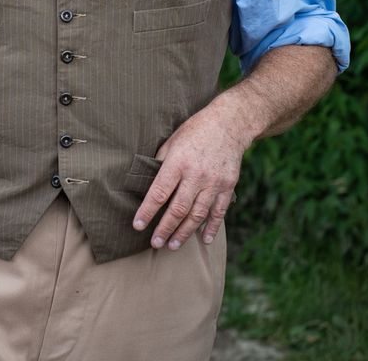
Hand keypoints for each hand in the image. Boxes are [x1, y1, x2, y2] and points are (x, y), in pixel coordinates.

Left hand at [132, 103, 249, 249]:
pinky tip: (205, 239)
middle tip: (155, 243)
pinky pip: (219, 211)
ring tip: (173, 245)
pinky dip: (212, 227)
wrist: (229, 124)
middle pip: (178, 209)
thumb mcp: (171, 141)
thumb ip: (161, 163)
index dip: (147, 211)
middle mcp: (196, 175)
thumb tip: (149, 182)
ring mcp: (214, 183)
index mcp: (178, 163)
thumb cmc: (194, 131)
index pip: (159, 193)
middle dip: (165, 228)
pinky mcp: (228, 186)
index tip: (138, 225)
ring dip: (184, 232)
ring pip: (198, 214)